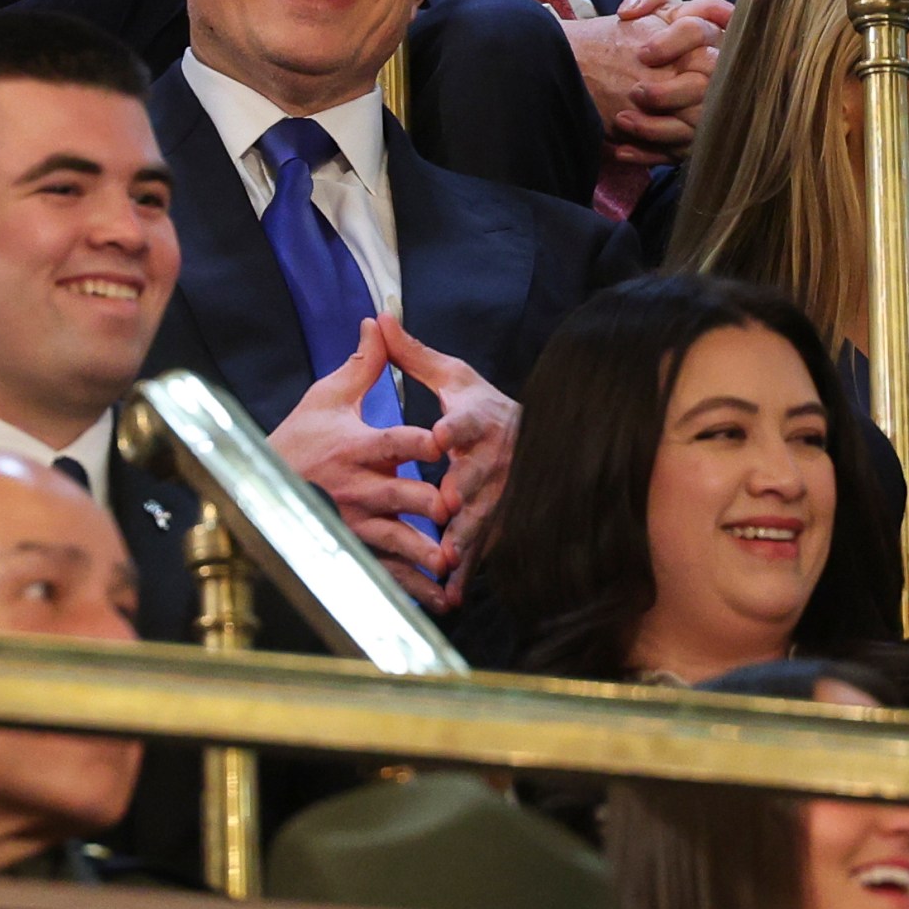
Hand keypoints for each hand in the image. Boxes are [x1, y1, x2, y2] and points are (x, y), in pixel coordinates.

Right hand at [269, 319, 456, 604]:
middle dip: (426, 501)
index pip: (393, 441)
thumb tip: (380, 321)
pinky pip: (386, 570)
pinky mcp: (355, 547)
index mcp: (355, 445)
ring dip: (421, 550)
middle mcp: (356, 486)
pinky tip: (440, 597)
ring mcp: (354, 522)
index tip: (442, 440)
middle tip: (452, 507)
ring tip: (447, 560)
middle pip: (398, 494)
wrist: (258, 483)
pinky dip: (413, 587)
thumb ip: (363, 364)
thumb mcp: (327, 395)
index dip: (417, 441)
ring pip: (393, 539)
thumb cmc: (299, 437)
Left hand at [377, 314, 517, 593]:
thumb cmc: (482, 405)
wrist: (531, 437)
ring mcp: (501, 492)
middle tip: (446, 502)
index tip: (439, 435)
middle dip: (465, 489)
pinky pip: (485, 546)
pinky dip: (469, 569)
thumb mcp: (452, 377)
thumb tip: (377, 317)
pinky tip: (452, 591)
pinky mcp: (501, 521)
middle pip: (478, 475)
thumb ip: (411, 355)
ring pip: (483, 515)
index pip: (464, 422)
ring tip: (447, 556)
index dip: (453, 429)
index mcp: (477, 419)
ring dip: (467, 536)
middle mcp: (494, 457)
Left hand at [561, 0, 727, 165]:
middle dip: (669, 92)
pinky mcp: (698, 136)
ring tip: (621, 121)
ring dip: (656, 127)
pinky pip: (679, 151)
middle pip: (704, 86)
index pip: (700, 33)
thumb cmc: (656, 33)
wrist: (644, 67)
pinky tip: (622, 150)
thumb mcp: (653, 6)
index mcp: (709, 33)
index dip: (674, 44)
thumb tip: (629, 11)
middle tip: (635, 92)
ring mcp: (712, 108)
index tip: (643, 54)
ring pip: (694, 125)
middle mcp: (719, 71)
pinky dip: (649, 153)